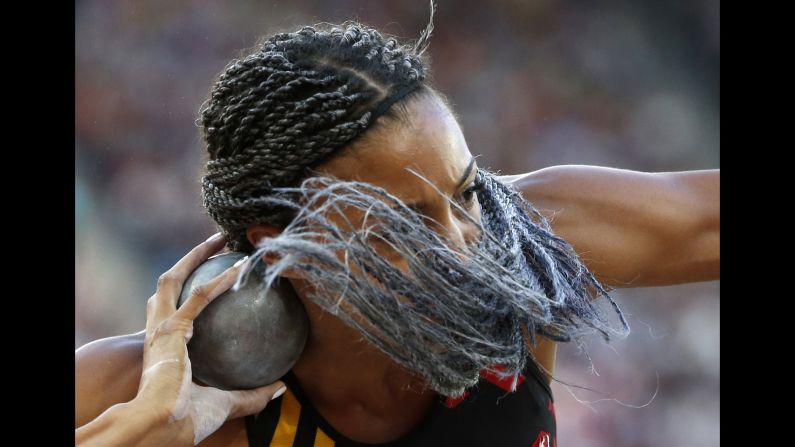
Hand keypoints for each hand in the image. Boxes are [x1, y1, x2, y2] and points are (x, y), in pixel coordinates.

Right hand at [134, 233, 285, 444]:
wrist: (161, 427)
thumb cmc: (185, 420)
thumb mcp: (225, 403)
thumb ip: (252, 395)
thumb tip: (282, 387)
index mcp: (162, 347)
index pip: (170, 309)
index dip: (185, 291)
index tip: (206, 278)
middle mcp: (156, 332)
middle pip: (166, 284)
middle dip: (188, 260)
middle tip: (215, 245)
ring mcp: (160, 327)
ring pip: (174, 278)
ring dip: (196, 255)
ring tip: (221, 239)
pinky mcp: (172, 329)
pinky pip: (201, 296)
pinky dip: (221, 279)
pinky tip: (242, 268)